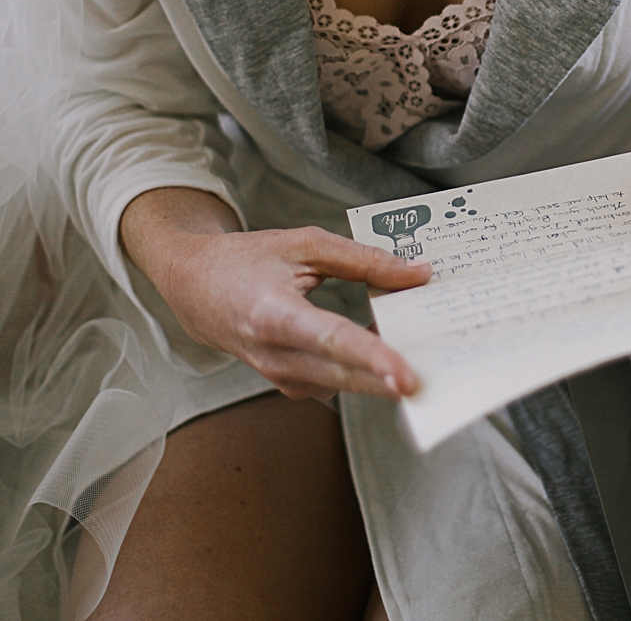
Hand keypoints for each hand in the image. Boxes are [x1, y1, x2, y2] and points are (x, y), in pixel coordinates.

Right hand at [120, 187, 430, 401]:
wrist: (195, 289)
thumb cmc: (247, 261)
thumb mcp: (304, 244)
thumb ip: (364, 260)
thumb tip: (420, 274)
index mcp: (273, 314)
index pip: (330, 340)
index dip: (371, 358)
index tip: (405, 375)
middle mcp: (274, 355)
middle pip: (343, 375)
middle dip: (389, 381)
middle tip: (435, 381)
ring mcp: (280, 376)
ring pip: (344, 384)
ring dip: (382, 377)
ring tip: (425, 361)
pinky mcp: (290, 385)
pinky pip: (337, 383)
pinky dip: (365, 373)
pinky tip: (391, 353)